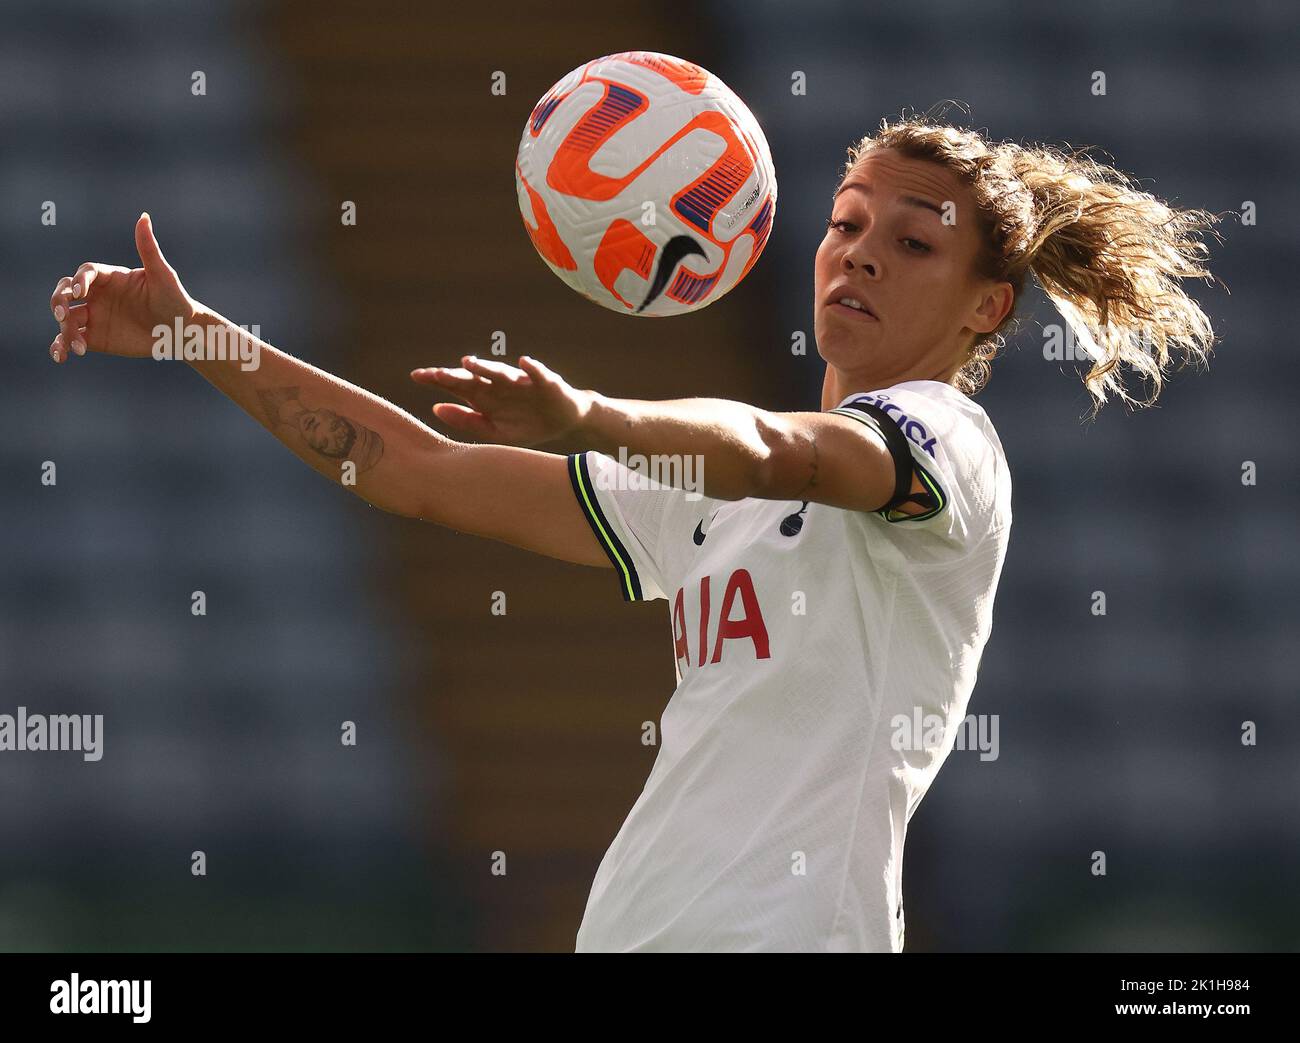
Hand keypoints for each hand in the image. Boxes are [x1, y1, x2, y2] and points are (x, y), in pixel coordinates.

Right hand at [47, 212, 198, 363]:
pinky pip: (70, 339)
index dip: (80, 281)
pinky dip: (62, 346)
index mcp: (110, 278)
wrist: (181, 332)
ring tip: (73, 344)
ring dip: (63, 328)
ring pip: (66, 318)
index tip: (82, 293)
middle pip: (65, 292)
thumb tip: (144, 217)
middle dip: (59, 301)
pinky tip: (63, 355)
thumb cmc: (175, 300)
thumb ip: (149, 248)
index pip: (85, 273)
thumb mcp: (163, 275)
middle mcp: (97, 295)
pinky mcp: (94, 338)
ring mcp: (94, 316)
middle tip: (63, 314)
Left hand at [411, 355, 593, 445]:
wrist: (564, 421)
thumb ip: (467, 421)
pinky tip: (524, 362)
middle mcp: (499, 385)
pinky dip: (532, 368)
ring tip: (468, 362)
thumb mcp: (495, 431)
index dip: (437, 379)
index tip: (416, 376)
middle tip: (435, 374)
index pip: (456, 385)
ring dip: (485, 366)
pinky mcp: (546, 382)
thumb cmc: (527, 424)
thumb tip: (436, 408)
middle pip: (473, 377)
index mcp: (485, 396)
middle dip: (455, 375)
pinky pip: (538, 373)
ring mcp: (521, 382)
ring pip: (500, 372)